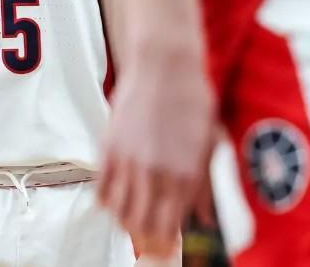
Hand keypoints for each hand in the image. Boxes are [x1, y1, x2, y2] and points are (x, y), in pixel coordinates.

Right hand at [98, 43, 215, 257]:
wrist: (164, 64)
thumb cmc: (193, 100)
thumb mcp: (208, 144)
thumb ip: (204, 185)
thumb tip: (204, 220)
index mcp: (186, 176)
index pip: (170, 228)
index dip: (165, 242)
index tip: (164, 243)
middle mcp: (157, 174)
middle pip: (142, 227)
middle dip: (144, 237)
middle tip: (146, 234)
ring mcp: (130, 162)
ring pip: (120, 213)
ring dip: (125, 222)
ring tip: (131, 217)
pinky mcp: (109, 148)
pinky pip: (101, 190)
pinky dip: (106, 202)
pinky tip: (115, 198)